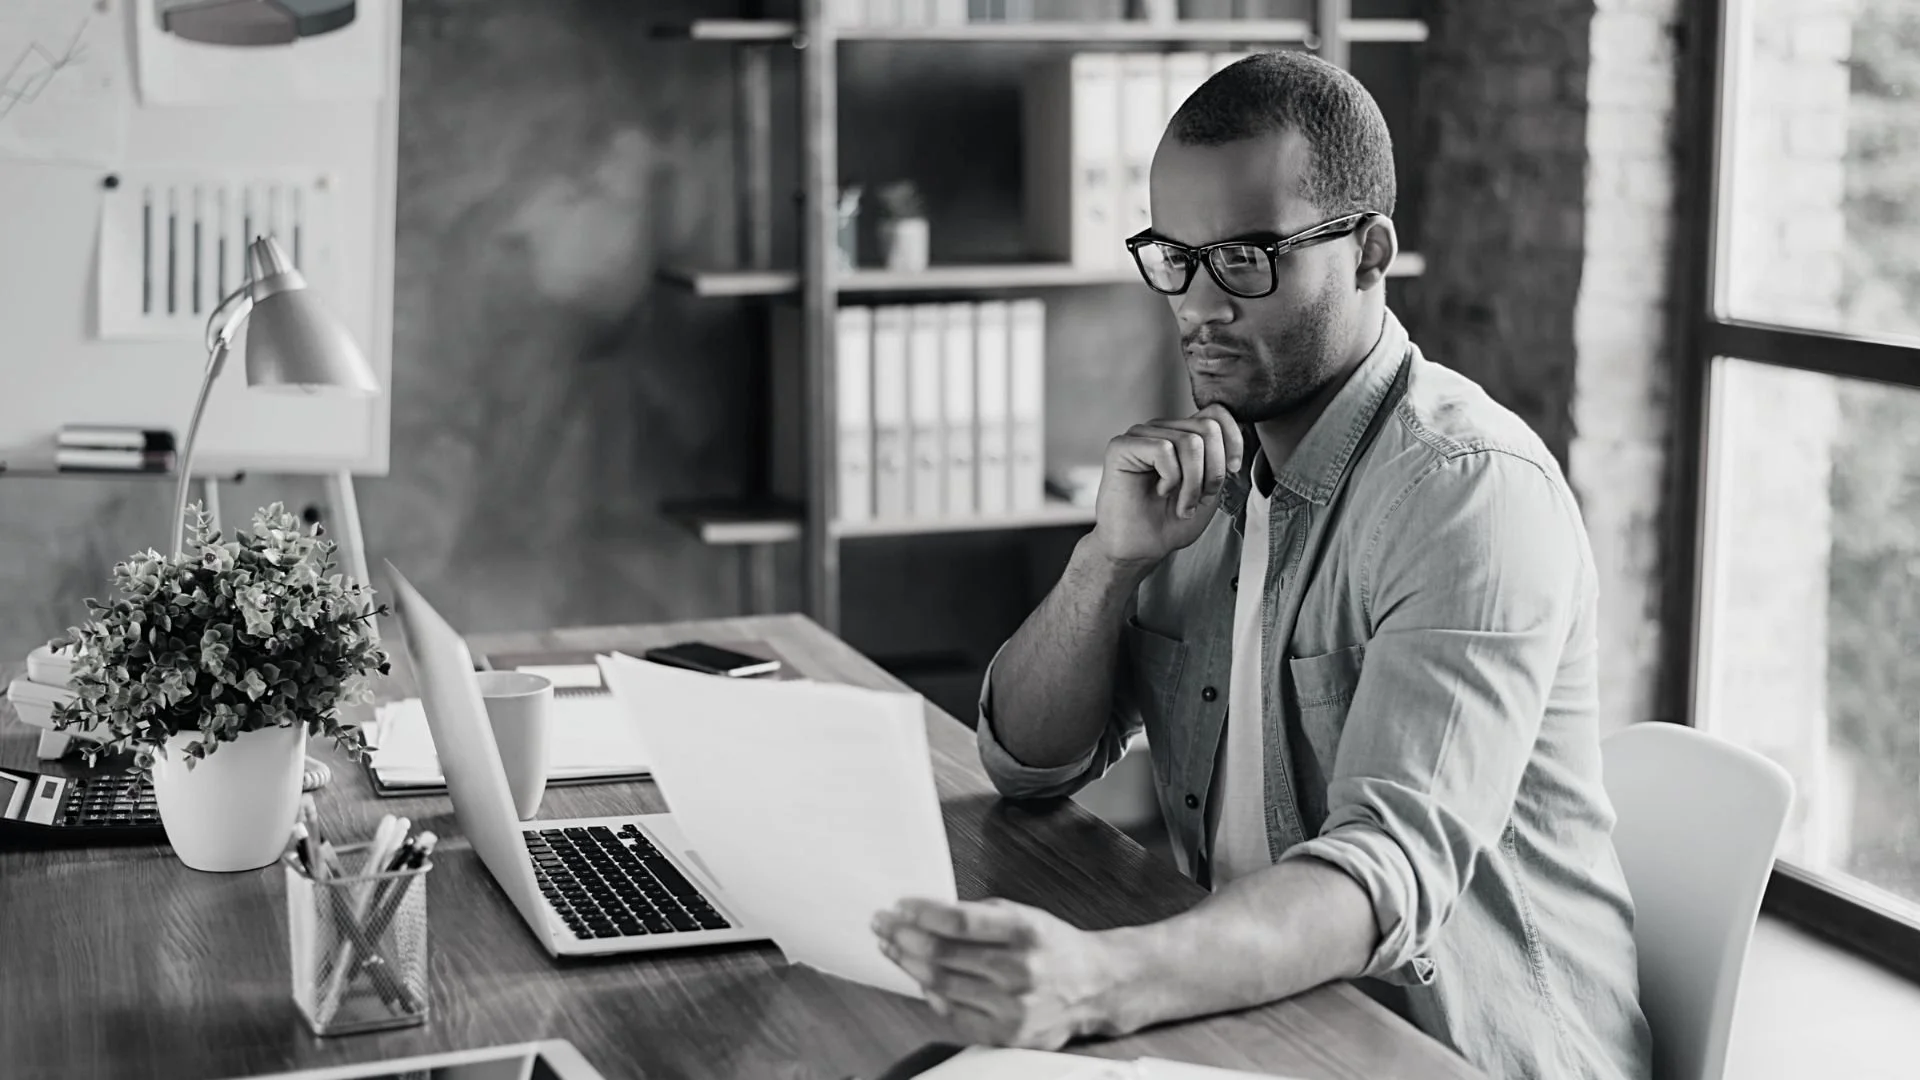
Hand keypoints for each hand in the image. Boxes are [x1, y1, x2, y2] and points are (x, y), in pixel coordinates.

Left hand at [873, 897, 1129, 1049]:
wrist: (1094, 986)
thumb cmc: (1051, 945)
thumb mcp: (1022, 915)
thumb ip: (977, 915)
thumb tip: (921, 914)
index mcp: (1025, 932)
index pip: (958, 920)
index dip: (921, 912)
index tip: (899, 904)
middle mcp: (1020, 971)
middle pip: (942, 954)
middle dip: (903, 935)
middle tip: (882, 923)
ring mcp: (1012, 1007)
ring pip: (941, 985)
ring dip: (908, 963)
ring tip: (892, 947)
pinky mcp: (1006, 1035)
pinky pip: (952, 1014)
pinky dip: (931, 995)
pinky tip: (920, 979)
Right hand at [1090, 404, 1245, 568]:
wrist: (1140, 548)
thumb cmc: (1170, 522)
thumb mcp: (1210, 487)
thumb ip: (1221, 458)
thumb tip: (1239, 430)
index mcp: (1181, 434)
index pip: (1216, 413)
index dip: (1233, 439)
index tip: (1233, 470)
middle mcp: (1161, 429)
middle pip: (1207, 428)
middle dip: (1212, 470)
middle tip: (1198, 498)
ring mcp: (1140, 435)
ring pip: (1189, 442)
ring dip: (1192, 483)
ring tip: (1181, 504)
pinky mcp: (1121, 446)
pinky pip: (1164, 450)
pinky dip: (1171, 479)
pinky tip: (1160, 491)